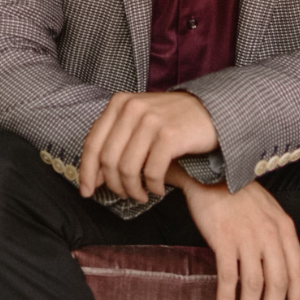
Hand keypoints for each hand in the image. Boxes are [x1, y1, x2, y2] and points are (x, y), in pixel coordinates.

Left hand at [79, 90, 217, 201]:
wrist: (212, 111)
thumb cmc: (172, 121)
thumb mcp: (139, 121)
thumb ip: (115, 142)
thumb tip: (94, 177)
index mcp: (119, 103)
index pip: (92, 143)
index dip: (87, 172)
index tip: (87, 191)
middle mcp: (132, 108)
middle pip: (108, 159)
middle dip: (114, 185)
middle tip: (125, 195)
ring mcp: (151, 120)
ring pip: (128, 169)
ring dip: (133, 189)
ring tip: (142, 195)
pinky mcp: (170, 135)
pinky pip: (152, 171)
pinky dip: (153, 186)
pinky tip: (157, 189)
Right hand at [170, 165, 299, 299]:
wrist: (210, 173)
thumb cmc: (238, 195)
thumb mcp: (268, 211)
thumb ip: (277, 238)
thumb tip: (283, 271)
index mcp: (284, 228)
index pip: (298, 272)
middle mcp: (269, 234)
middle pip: (278, 284)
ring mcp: (247, 237)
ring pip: (254, 285)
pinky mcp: (223, 239)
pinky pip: (228, 278)